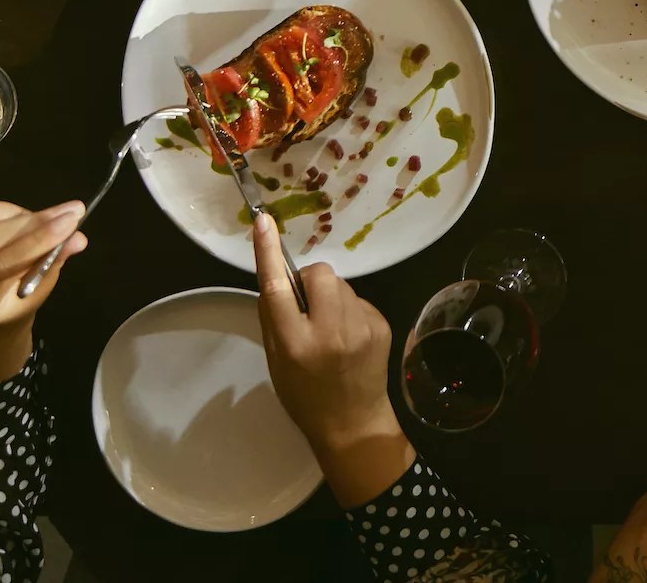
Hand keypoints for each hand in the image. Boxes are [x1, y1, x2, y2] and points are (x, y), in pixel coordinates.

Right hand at [251, 214, 412, 505]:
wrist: (353, 423)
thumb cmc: (304, 396)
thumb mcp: (276, 362)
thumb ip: (274, 320)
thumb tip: (276, 280)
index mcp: (294, 343)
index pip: (277, 289)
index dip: (269, 253)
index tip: (265, 222)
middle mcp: (329, 331)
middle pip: (319, 274)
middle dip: (310, 282)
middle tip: (307, 308)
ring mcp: (361, 327)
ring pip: (342, 286)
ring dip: (331, 298)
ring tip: (330, 331)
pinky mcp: (382, 325)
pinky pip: (358, 300)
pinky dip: (349, 311)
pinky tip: (349, 338)